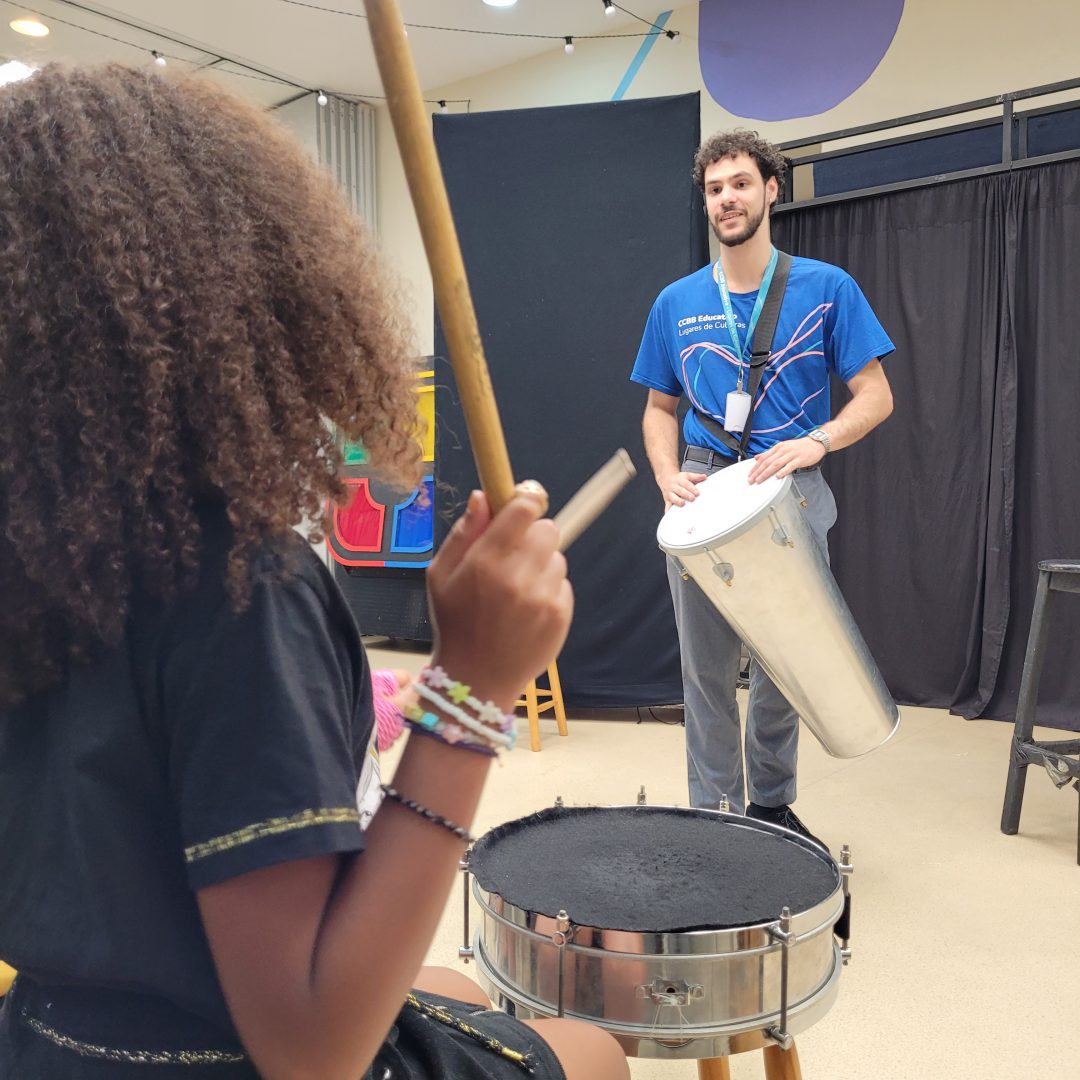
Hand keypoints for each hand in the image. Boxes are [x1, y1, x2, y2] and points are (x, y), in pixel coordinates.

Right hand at [424, 483, 572, 709]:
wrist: (475, 681)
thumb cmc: (455, 624)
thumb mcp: (440, 575)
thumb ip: (464, 533)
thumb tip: (483, 496)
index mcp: (486, 562)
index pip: (524, 509)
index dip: (526, 499)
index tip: (523, 502)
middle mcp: (518, 577)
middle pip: (548, 529)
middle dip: (533, 536)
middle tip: (515, 555)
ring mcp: (543, 598)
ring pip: (557, 558)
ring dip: (541, 566)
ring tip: (518, 590)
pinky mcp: (560, 616)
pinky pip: (563, 585)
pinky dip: (549, 591)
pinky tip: (527, 611)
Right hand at [658, 469, 707, 510]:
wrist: (666, 478)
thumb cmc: (679, 479)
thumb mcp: (687, 476)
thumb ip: (696, 477)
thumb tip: (704, 477)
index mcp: (680, 480)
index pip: (686, 484)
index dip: (692, 488)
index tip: (697, 493)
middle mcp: (674, 486)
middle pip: (680, 490)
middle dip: (686, 494)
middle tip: (692, 498)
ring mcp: (670, 493)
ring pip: (673, 497)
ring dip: (677, 501)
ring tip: (682, 504)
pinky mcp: (667, 499)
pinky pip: (667, 505)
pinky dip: (668, 509)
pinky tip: (670, 513)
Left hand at [747, 437, 825, 482]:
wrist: (816, 443)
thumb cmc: (799, 447)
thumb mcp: (783, 447)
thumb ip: (770, 453)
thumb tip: (757, 457)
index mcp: (778, 447)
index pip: (763, 457)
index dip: (755, 467)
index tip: (750, 474)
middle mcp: (783, 450)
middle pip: (767, 462)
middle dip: (758, 472)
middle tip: (751, 480)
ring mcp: (791, 454)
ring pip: (775, 464)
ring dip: (766, 473)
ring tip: (760, 480)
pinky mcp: (799, 459)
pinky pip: (790, 466)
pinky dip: (783, 471)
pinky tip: (778, 476)